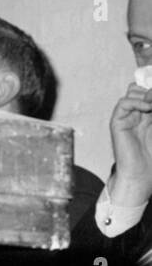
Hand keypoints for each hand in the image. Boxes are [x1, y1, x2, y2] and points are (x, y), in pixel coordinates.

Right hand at [109, 81, 151, 205]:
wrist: (141, 176)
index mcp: (148, 116)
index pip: (149, 94)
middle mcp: (137, 113)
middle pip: (141, 88)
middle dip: (151, 89)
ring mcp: (127, 116)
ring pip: (132, 91)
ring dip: (146, 93)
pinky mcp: (117, 122)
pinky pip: (124, 103)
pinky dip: (136, 101)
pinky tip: (147, 107)